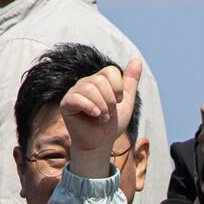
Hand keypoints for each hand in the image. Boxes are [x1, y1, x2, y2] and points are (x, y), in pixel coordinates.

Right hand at [61, 58, 141, 176]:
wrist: (100, 144)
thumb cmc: (112, 125)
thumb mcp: (126, 102)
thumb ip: (131, 82)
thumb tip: (137, 59)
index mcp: (100, 80)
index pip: (111, 71)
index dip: (118, 88)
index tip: (118, 102)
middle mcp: (86, 82)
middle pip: (101, 81)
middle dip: (110, 101)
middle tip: (108, 114)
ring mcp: (75, 92)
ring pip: (90, 88)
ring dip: (102, 107)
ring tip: (102, 118)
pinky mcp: (66, 103)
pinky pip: (77, 98)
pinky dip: (90, 108)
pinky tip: (95, 116)